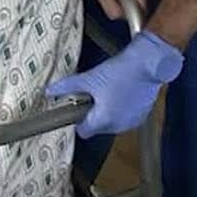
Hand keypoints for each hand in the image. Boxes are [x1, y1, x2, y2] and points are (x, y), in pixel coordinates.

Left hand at [47, 30, 182, 137]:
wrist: (147, 64)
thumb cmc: (118, 71)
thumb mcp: (89, 78)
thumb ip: (67, 86)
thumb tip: (49, 91)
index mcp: (103, 120)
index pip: (83, 132)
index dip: (78, 120)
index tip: (77, 106)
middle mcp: (118, 127)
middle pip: (97, 127)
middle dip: (93, 113)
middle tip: (93, 93)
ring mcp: (131, 122)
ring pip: (112, 122)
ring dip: (108, 111)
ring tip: (108, 91)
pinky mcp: (142, 116)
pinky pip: (125, 118)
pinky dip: (121, 109)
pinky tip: (122, 92)